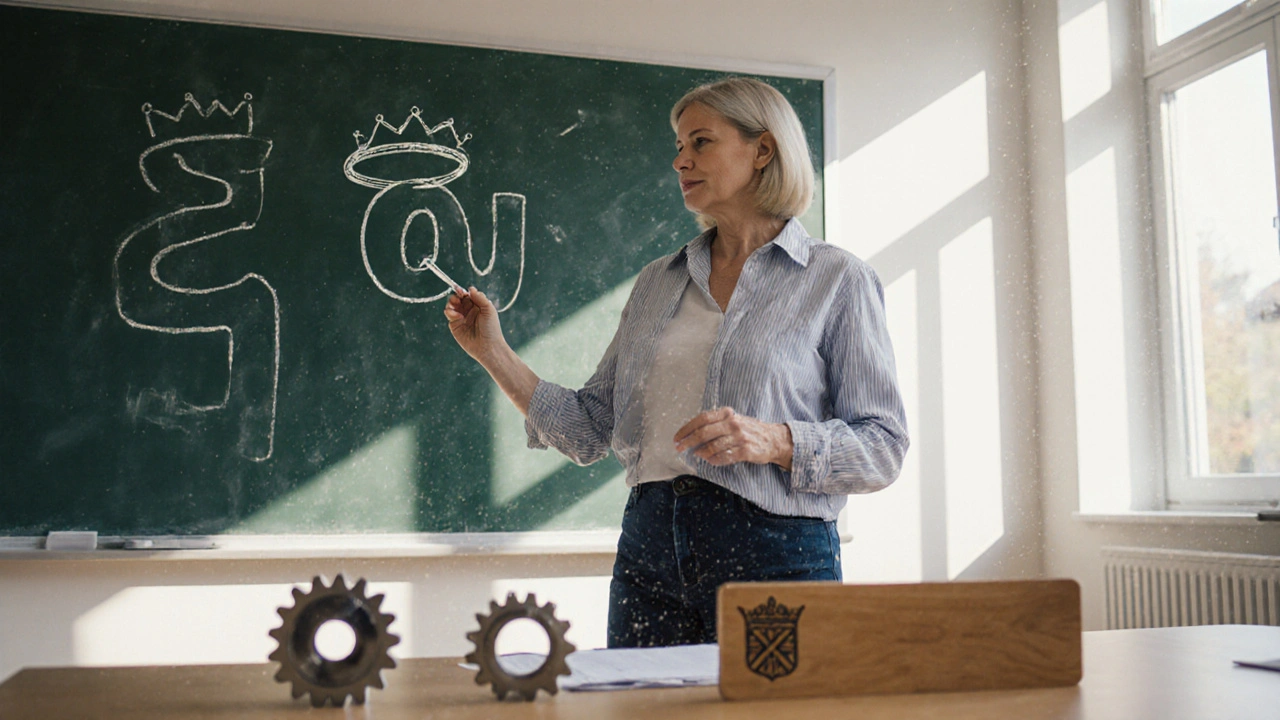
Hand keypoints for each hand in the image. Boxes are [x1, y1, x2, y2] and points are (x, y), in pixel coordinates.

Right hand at [443, 287, 506, 362]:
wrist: (488, 347)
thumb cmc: (491, 328)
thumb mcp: (489, 310)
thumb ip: (480, 298)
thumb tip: (471, 288)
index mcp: (478, 306)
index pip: (468, 295)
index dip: (463, 291)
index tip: (461, 291)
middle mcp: (469, 311)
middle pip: (458, 298)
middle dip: (456, 296)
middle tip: (458, 298)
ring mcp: (461, 318)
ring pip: (451, 305)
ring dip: (451, 302)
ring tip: (455, 305)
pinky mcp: (455, 325)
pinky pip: (449, 314)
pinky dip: (450, 312)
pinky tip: (458, 316)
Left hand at [673, 407, 792, 468]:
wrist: (774, 439)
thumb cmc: (749, 430)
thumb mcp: (733, 420)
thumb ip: (715, 424)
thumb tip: (692, 435)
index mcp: (727, 414)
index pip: (702, 419)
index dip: (686, 428)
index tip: (677, 437)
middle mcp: (733, 423)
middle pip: (704, 432)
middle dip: (688, 441)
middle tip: (679, 448)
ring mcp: (739, 437)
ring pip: (712, 447)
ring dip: (701, 452)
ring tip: (697, 455)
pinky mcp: (745, 451)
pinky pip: (724, 457)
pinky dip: (714, 460)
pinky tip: (710, 461)